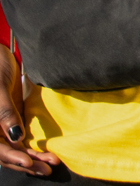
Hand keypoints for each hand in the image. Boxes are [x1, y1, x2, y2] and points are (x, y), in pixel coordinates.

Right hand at [0, 46, 58, 174]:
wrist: (1, 55)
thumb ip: (5, 113)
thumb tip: (16, 137)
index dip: (13, 157)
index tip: (29, 162)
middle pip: (10, 152)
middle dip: (28, 162)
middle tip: (48, 167)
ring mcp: (6, 126)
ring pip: (18, 148)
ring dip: (34, 156)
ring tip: (52, 161)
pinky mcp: (16, 119)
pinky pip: (25, 137)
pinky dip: (35, 145)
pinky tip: (49, 150)